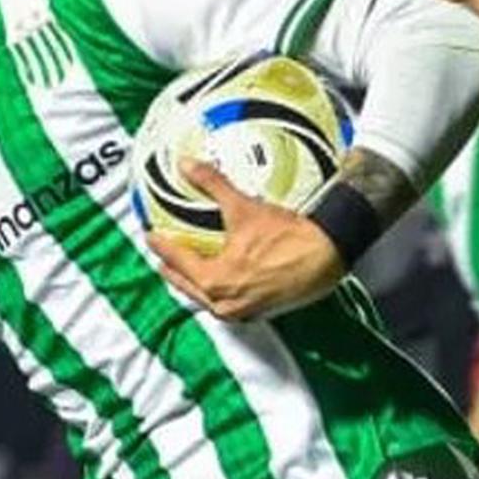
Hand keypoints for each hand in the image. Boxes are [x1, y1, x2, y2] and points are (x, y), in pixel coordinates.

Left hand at [147, 161, 344, 319]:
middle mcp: (224, 303)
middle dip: (172, 268)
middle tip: (163, 255)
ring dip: (193, 282)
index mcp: (214, 281)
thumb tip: (188, 166)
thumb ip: (212, 185)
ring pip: (205, 298)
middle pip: (185, 285)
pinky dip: (217, 290)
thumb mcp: (243, 208)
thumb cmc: (288, 238)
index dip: (161, 245)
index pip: (176, 261)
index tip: (151, 236)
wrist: (327, 254)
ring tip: (187, 268)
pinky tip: (220, 279)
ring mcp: (242, 312)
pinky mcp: (260, 312)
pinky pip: (227, 303)